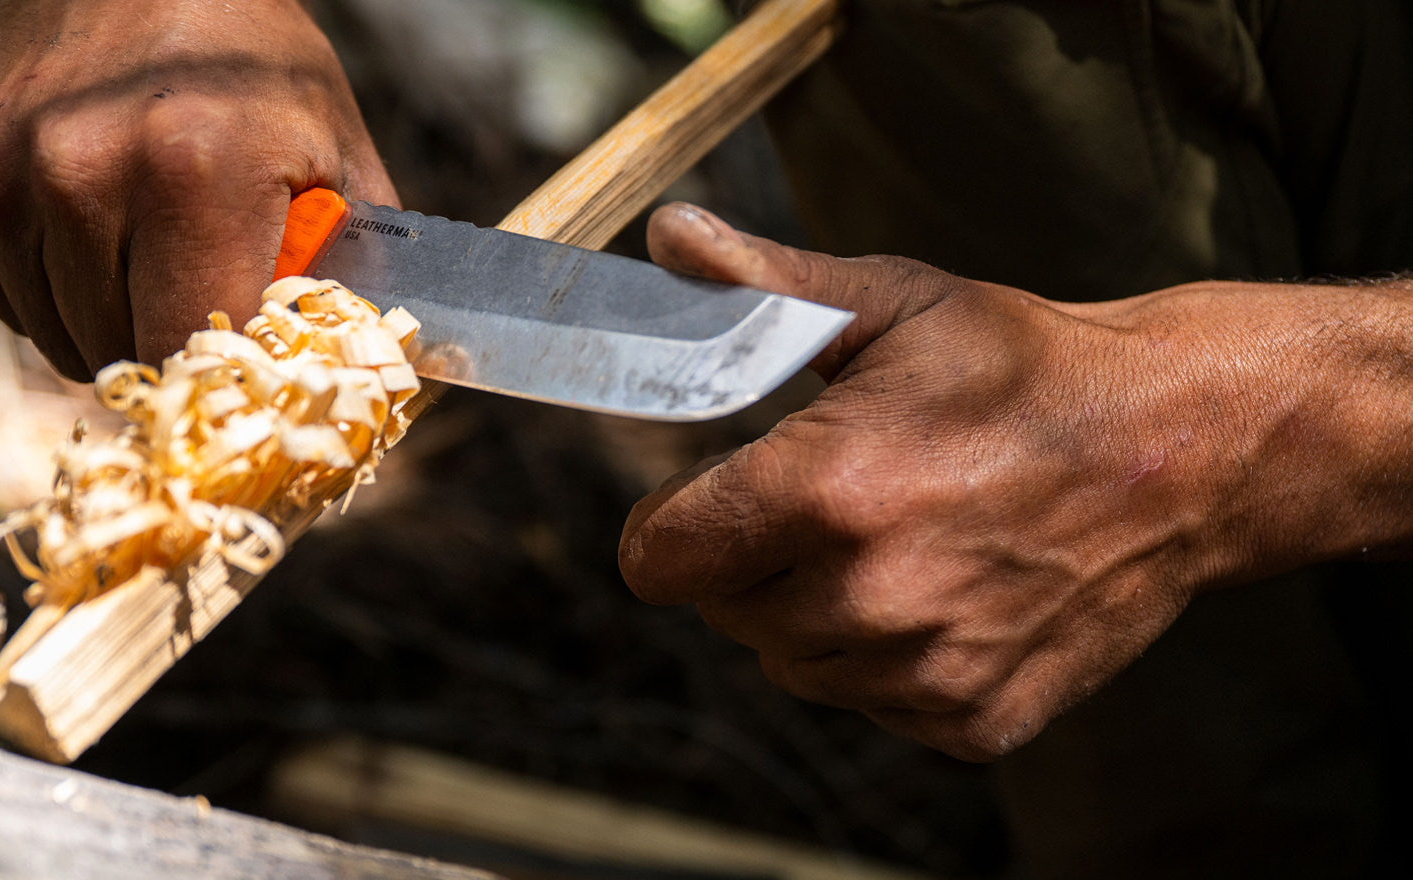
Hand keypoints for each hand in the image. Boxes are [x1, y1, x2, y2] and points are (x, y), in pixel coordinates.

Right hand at [0, 0, 396, 378]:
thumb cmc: (255, 66)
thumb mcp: (335, 153)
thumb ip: (352, 273)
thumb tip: (348, 381)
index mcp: (194, 171)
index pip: (188, 350)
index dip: (216, 370)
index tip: (235, 362)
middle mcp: (81, 168)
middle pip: (114, 350)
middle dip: (160, 340)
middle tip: (191, 288)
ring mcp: (0, 166)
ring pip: (49, 331)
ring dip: (98, 316)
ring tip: (140, 245)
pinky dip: (41, 281)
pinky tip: (82, 219)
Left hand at [619, 204, 1412, 760]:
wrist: (1183, 448)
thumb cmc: (1026, 367)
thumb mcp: (892, 303)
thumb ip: (763, 282)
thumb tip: (664, 233)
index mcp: (824, 489)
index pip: (656, 558)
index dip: (668, 523)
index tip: (705, 497)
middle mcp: (865, 595)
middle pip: (723, 611)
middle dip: (750, 560)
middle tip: (827, 503)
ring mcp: (923, 670)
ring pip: (794, 665)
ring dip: (815, 616)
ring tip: (894, 542)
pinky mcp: (974, 721)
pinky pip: (876, 704)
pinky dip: (891, 662)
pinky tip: (948, 592)